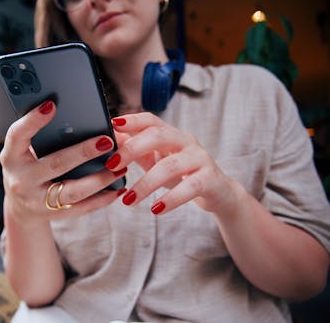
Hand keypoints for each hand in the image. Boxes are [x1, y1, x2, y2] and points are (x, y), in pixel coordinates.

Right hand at [0, 101, 126, 225]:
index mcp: (11, 157)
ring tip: (120, 168)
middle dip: (83, 152)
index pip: (17, 135)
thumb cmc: (27, 167)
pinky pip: (81, 208)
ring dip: (99, 179)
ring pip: (72, 191)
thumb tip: (75, 116)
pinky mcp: (52, 215)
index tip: (52, 105)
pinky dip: (101, 199)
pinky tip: (117, 189)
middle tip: (107, 141)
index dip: (33, 120)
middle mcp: (20, 179)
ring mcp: (36, 200)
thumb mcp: (23, 151)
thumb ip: (41, 136)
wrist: (20, 207)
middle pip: (55, 164)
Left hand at [109, 112, 240, 215]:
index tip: (112, 124)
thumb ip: (135, 151)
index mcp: (172, 134)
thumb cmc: (183, 175)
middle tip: (112, 165)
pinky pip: (189, 187)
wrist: (219, 193)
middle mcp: (187, 141)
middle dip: (133, 148)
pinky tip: (155, 210)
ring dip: (146, 184)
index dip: (133, 120)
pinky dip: (171, 200)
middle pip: (159, 135)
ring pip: (171, 166)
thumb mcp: (157, 161)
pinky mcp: (210, 179)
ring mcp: (200, 159)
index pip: (152, 120)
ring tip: (128, 200)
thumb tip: (110, 139)